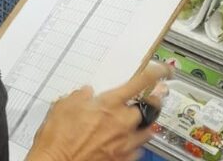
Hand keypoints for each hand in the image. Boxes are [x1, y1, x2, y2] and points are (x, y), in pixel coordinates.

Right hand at [28, 63, 170, 160]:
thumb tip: (86, 93)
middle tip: (144, 100)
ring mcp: (124, 143)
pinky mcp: (121, 160)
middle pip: (148, 109)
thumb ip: (79, 96)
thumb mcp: (63, 106)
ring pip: (146, 131)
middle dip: (148, 103)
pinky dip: (134, 145)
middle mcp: (121, 123)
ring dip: (143, 125)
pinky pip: (137, 150)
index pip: (140, 83)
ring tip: (137, 123)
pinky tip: (126, 143)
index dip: (156, 74)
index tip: (163, 70)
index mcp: (109, 104)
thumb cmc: (58, 137)